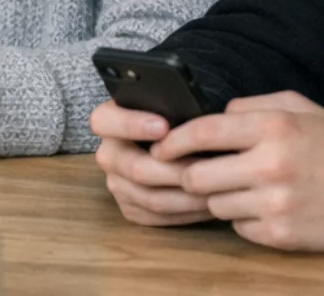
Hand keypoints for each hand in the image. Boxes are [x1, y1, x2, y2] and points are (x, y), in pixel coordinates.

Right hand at [90, 100, 213, 225]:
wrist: (176, 148)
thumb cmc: (177, 122)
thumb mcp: (172, 106)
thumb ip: (175, 107)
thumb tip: (199, 114)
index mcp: (108, 121)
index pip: (104, 122)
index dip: (132, 125)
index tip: (165, 128)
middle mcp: (108, 155)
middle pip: (136, 168)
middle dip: (177, 171)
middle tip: (209, 168)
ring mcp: (117, 184)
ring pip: (151, 198)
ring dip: (189, 196)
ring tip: (219, 187)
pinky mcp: (130, 208)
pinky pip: (159, 217)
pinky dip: (188, 213)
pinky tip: (211, 202)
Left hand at [158, 91, 323, 251]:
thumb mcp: (299, 108)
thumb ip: (251, 105)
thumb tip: (213, 114)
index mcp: (273, 128)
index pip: (204, 132)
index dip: (174, 141)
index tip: (160, 147)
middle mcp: (271, 166)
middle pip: (197, 176)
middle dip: (192, 175)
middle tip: (200, 172)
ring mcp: (276, 204)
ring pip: (215, 205)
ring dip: (221, 198)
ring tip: (244, 188)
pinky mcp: (282, 234)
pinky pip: (239, 228)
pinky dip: (244, 220)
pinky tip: (265, 208)